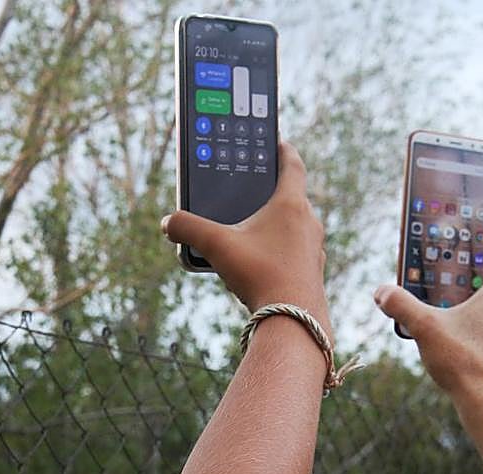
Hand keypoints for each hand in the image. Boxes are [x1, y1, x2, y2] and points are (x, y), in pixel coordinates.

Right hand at [161, 141, 330, 337]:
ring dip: (277, 226)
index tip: (278, 142)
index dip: (283, 150)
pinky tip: (261, 265)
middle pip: (292, 198)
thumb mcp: (217, 246)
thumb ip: (188, 228)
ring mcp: (314, 249)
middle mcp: (309, 223)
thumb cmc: (261, 275)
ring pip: (295, 228)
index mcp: (291, 204)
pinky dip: (280, 251)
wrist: (294, 321)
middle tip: (254, 192)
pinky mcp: (312, 272)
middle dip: (272, 194)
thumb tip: (168, 223)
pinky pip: (295, 253)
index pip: (292, 164)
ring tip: (253, 233)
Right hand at [373, 248, 482, 409]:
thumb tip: (382, 292)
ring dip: (469, 307)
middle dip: (469, 281)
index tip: (472, 250)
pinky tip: (448, 341)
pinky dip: (472, 331)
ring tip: (442, 312)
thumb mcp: (424, 327)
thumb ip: (401, 305)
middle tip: (445, 281)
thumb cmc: (462, 361)